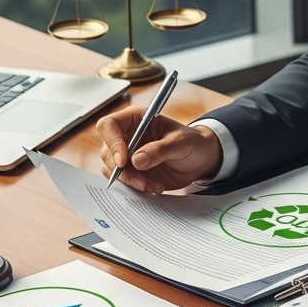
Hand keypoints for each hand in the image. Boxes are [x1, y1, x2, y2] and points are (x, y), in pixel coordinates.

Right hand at [96, 107, 221, 192]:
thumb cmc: (192, 143)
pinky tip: (155, 187)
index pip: (109, 126)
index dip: (112, 143)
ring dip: (130, 181)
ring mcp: (128, 155)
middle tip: (140, 181)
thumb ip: (159, 150)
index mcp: (135, 119)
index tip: (123, 161)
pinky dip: (137, 188)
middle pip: (107, 152)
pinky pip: (124, 182)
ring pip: (113, 170)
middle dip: (122, 170)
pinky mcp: (133, 171)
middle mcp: (127, 136)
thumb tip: (136, 161)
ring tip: (152, 185)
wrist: (200, 160)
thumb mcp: (180, 143)